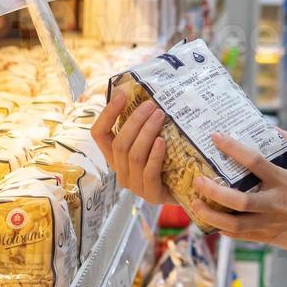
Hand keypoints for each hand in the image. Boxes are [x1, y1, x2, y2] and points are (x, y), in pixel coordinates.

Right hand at [90, 90, 176, 205]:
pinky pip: (149, 172)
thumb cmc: (168, 160)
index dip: (107, 114)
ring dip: (147, 133)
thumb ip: (141, 123)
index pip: (99, 134)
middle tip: (152, 105)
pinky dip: (154, 155)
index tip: (121, 95)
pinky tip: (162, 141)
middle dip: (135, 121)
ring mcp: (134, 185)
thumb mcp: (151, 138)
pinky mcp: (151, 194)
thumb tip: (133, 91)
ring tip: (160, 116)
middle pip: (119, 143)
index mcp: (114, 156)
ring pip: (133, 155)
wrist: (188, 189)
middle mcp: (120, 171)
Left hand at [190, 130, 286, 258]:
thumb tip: (271, 128)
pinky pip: (241, 236)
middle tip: (197, 180)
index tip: (215, 137)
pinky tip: (211, 221)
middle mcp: (275, 203)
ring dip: (211, 215)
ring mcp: (271, 223)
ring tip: (194, 204)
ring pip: (235, 224)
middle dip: (214, 191)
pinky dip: (223, 229)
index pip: (255, 162)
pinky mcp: (269, 238)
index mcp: (285, 181)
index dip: (233, 148)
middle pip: (239, 200)